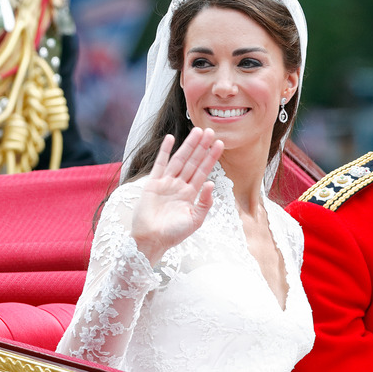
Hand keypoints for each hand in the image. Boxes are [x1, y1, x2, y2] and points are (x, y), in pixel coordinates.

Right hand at [131, 127, 223, 265]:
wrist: (151, 241)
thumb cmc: (173, 234)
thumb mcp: (195, 220)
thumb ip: (205, 202)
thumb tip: (211, 183)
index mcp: (191, 194)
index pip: (203, 171)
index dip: (211, 157)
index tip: (220, 144)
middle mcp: (180, 186)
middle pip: (193, 161)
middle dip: (202, 147)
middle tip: (211, 131)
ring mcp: (166, 183)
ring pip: (180, 160)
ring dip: (188, 145)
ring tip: (197, 131)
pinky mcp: (153, 184)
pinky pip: (160, 164)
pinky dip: (165, 151)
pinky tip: (171, 138)